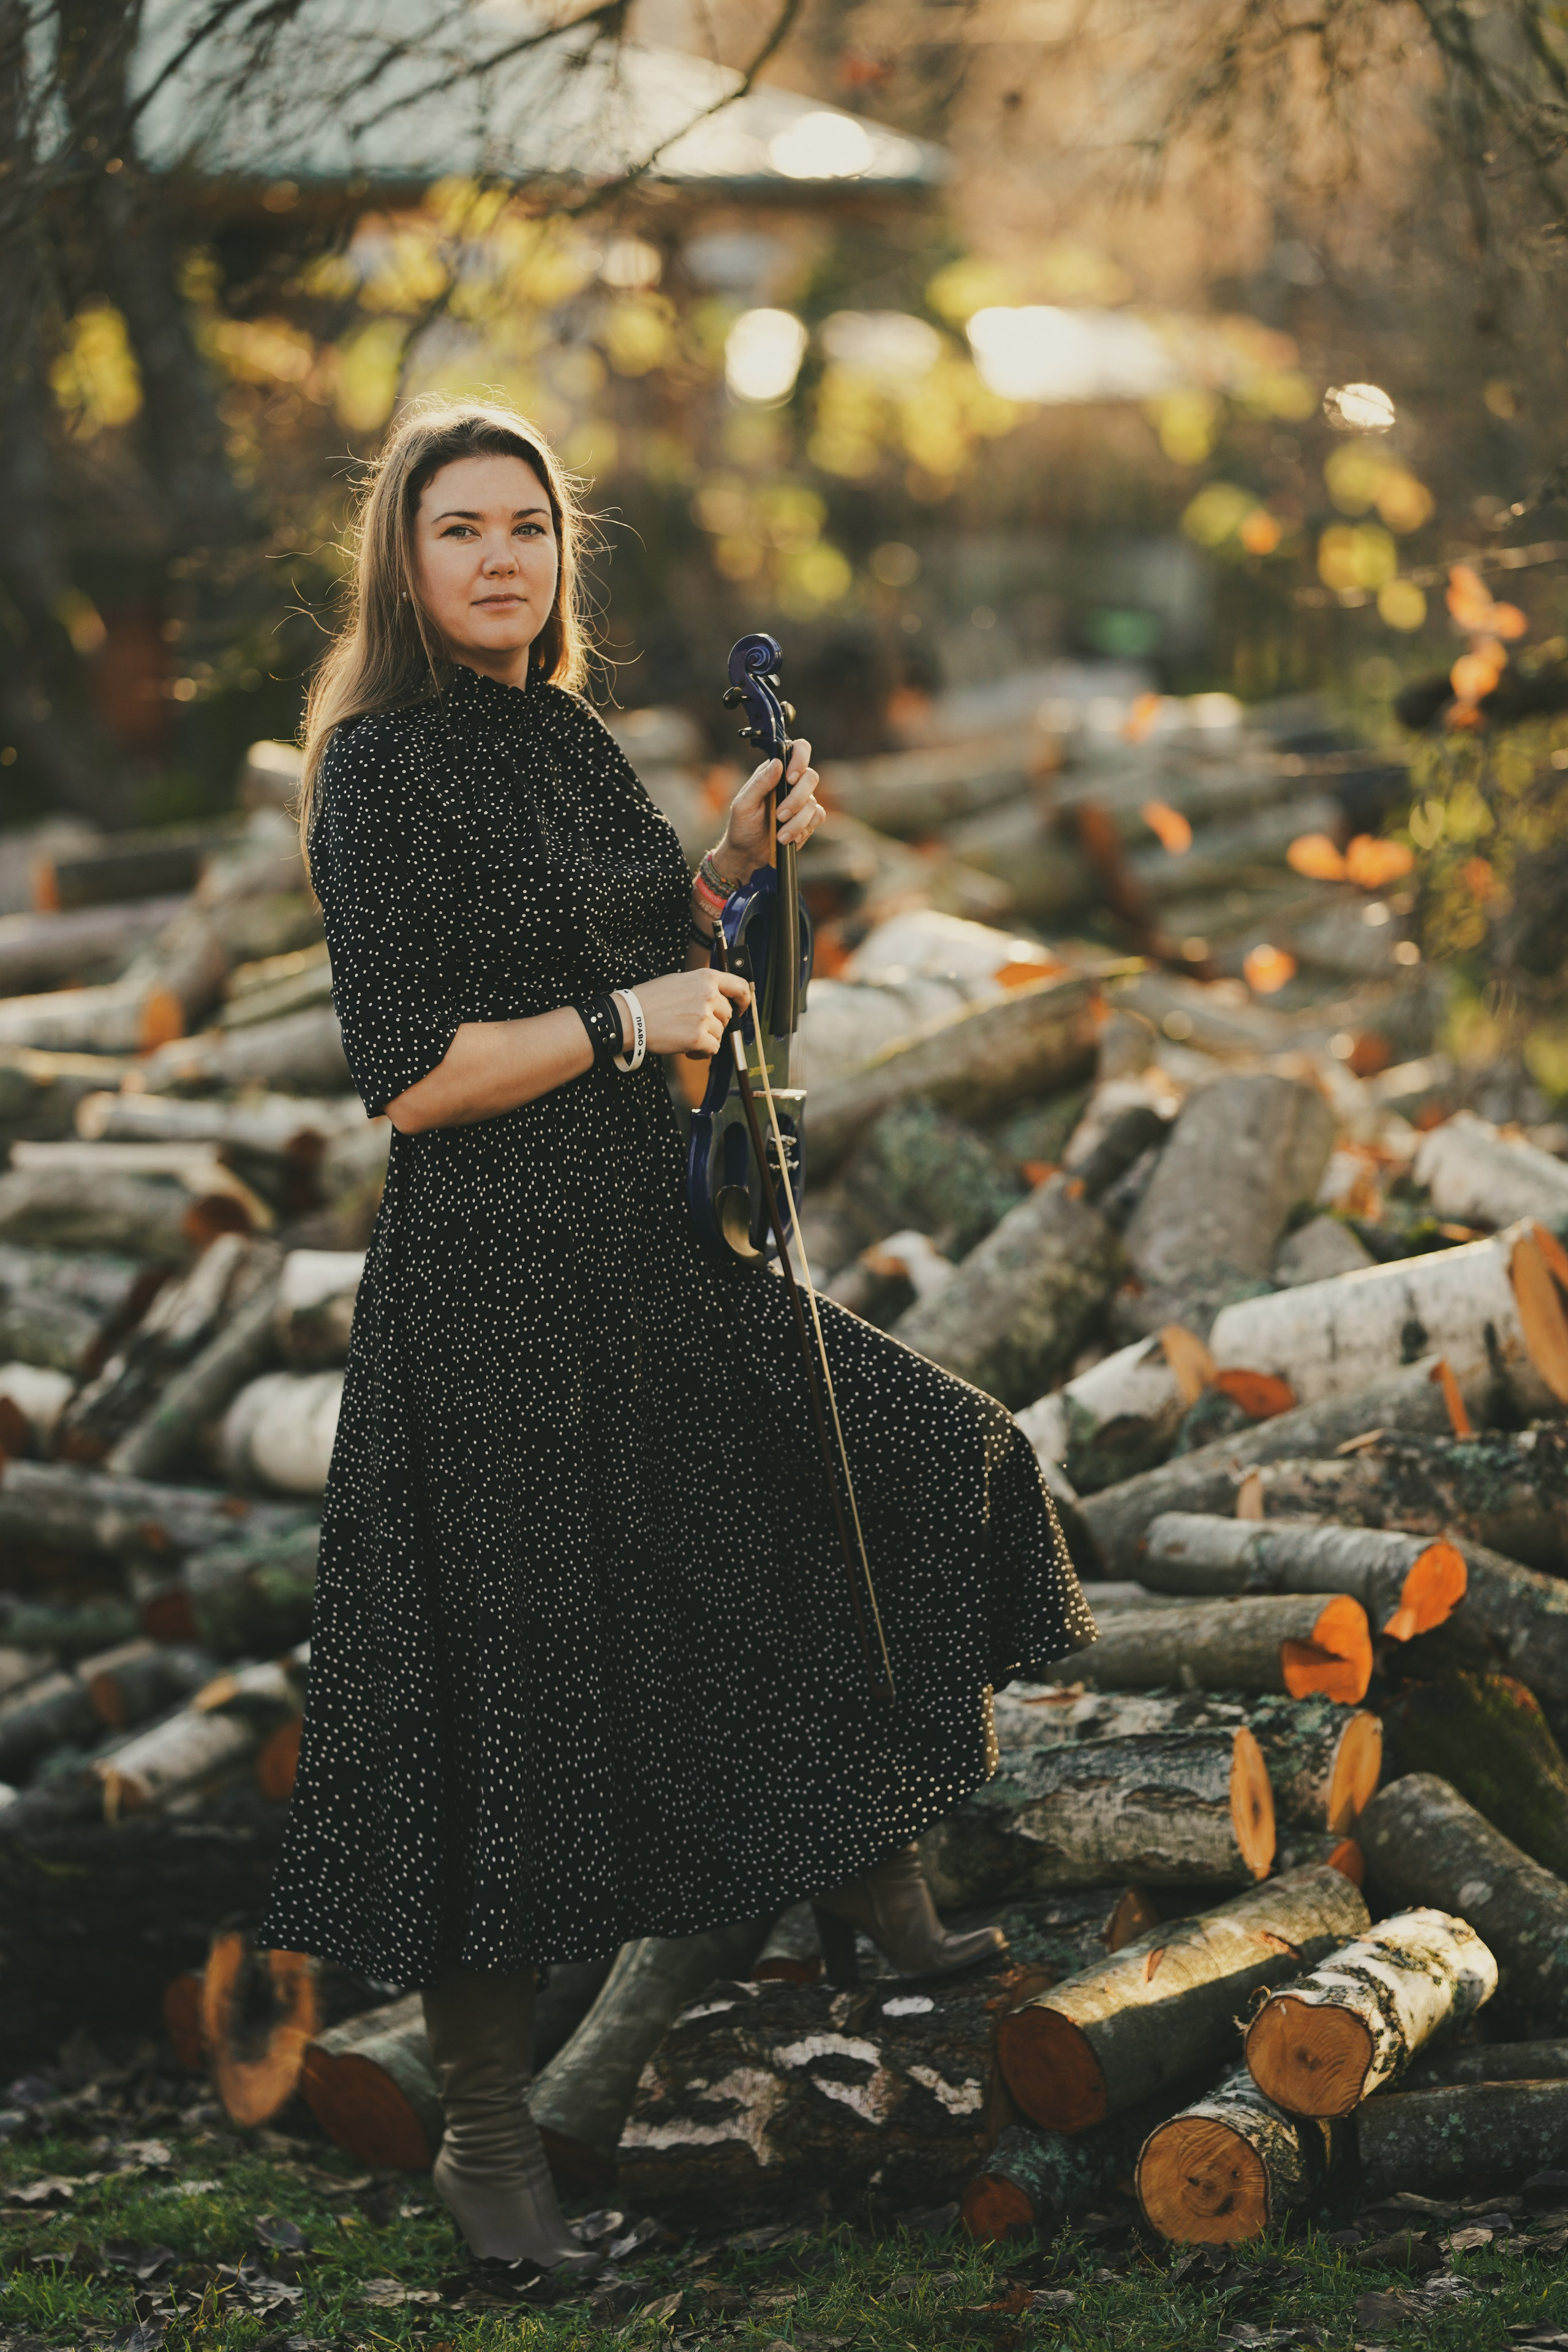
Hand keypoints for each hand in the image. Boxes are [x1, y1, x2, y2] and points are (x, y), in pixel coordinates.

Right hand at [632, 966, 750, 1059]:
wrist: (631, 1017)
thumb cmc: (650, 999)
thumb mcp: (680, 981)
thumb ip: (702, 987)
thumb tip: (719, 999)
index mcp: (706, 978)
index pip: (740, 986)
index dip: (744, 1001)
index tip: (740, 1009)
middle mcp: (709, 995)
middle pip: (727, 1015)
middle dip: (714, 1024)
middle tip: (694, 1027)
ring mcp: (704, 1017)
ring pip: (719, 1034)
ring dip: (706, 1039)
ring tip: (685, 1037)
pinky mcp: (698, 1038)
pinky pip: (712, 1049)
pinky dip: (702, 1053)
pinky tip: (687, 1050)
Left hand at [710, 737, 823, 881]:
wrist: (748, 853)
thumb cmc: (742, 826)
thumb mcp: (744, 804)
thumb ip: (760, 782)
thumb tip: (777, 762)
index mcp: (774, 773)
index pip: (798, 750)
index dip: (800, 759)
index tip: (791, 778)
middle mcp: (791, 784)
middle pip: (811, 777)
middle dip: (797, 799)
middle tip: (779, 815)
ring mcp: (802, 802)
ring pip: (814, 803)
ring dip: (796, 822)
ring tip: (780, 835)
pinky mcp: (808, 820)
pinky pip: (818, 818)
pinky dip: (803, 829)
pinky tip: (789, 837)